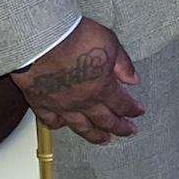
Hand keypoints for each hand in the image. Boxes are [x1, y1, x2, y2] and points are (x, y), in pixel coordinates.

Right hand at [11, 17, 142, 145]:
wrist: (42, 40)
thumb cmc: (76, 37)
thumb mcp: (110, 43)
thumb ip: (123, 65)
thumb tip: (134, 79)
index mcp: (102, 88)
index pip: (121, 104)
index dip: (132, 109)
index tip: (138, 112)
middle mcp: (83, 102)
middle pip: (105, 120)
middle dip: (119, 127)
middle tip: (128, 132)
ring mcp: (61, 105)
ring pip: (80, 127)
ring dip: (94, 135)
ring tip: (103, 140)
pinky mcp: (40, 103)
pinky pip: (51, 121)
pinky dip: (58, 125)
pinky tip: (63, 125)